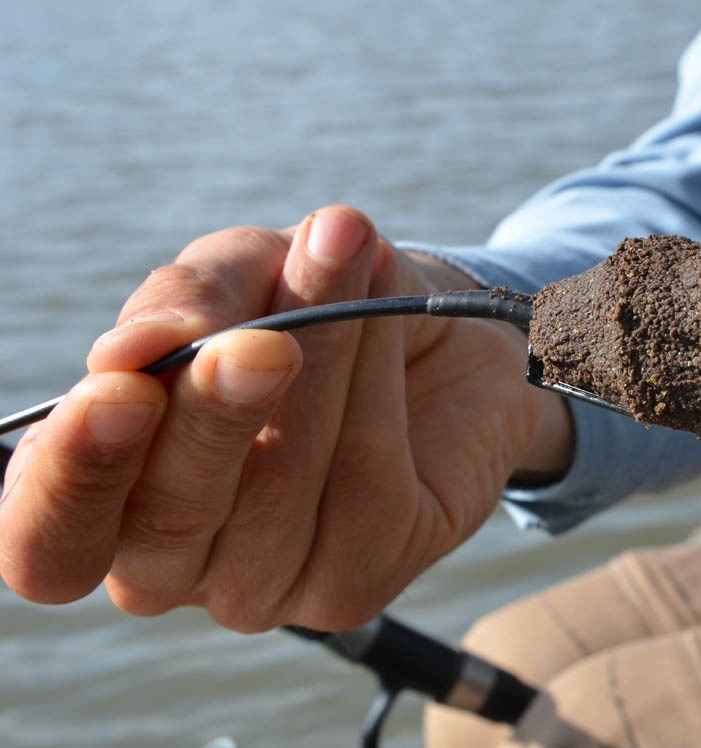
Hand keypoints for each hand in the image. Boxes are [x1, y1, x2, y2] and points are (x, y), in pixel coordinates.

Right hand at [0, 206, 571, 630]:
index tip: (119, 388)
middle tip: (260, 342)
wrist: (441, 331)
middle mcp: (173, 559)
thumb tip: (137, 347)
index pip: (48, 538)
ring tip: (345, 259)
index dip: (71, 477)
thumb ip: (189, 299)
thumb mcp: (243, 271)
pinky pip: (366, 491)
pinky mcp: (354, 584)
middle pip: (164, 524)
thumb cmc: (310, 302)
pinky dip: (379, 390)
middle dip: (213, 420)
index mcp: (112, 493)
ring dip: (319, 370)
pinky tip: (392, 322)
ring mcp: (264, 585)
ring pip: (276, 498)